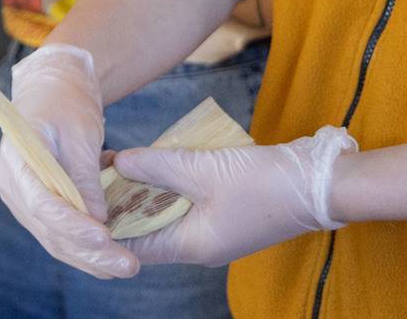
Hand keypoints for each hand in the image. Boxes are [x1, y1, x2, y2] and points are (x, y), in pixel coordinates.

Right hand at [0, 44, 135, 278]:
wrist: (53, 89)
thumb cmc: (65, 102)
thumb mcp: (80, 131)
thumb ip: (85, 175)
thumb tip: (97, 218)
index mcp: (16, 161)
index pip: (40, 203)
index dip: (72, 224)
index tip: (104, 236)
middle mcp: (13, 187)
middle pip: (48, 230)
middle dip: (89, 252)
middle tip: (127, 265)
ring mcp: (23, 200)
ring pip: (54, 239)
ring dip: (89, 258)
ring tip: (125, 268)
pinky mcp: (38, 207)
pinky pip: (58, 234)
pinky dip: (83, 249)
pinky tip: (110, 260)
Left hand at [113, 127, 352, 267]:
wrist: (319, 184)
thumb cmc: (262, 184)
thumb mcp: (203, 171)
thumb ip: (158, 166)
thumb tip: (118, 163)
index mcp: (191, 246)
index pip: (135, 245)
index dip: (108, 222)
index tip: (87, 195)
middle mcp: (200, 244)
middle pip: (150, 228)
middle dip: (125, 201)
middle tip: (101, 169)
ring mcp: (216, 229)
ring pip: (169, 213)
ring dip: (148, 190)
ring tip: (124, 160)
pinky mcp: (229, 212)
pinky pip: (190, 202)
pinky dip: (172, 185)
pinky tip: (160, 160)